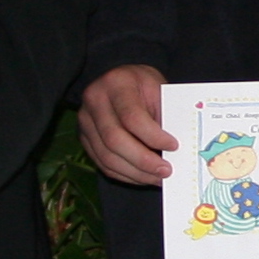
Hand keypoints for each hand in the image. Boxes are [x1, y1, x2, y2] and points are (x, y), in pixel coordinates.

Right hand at [77, 63, 175, 186]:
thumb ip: (163, 115)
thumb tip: (174, 150)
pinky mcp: (84, 138)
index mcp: (116, 83)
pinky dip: (125, 175)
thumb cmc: (143, 85)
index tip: (173, 146)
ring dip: (135, 173)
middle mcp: (94, 101)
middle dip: (143, 161)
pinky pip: (103, 164)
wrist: (120, 80)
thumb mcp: (158, 89)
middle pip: (115, 140)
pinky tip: (143, 177)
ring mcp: (85, 121)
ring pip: (107, 157)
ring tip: (158, 178)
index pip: (131, 117)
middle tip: (166, 170)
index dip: (153, 136)